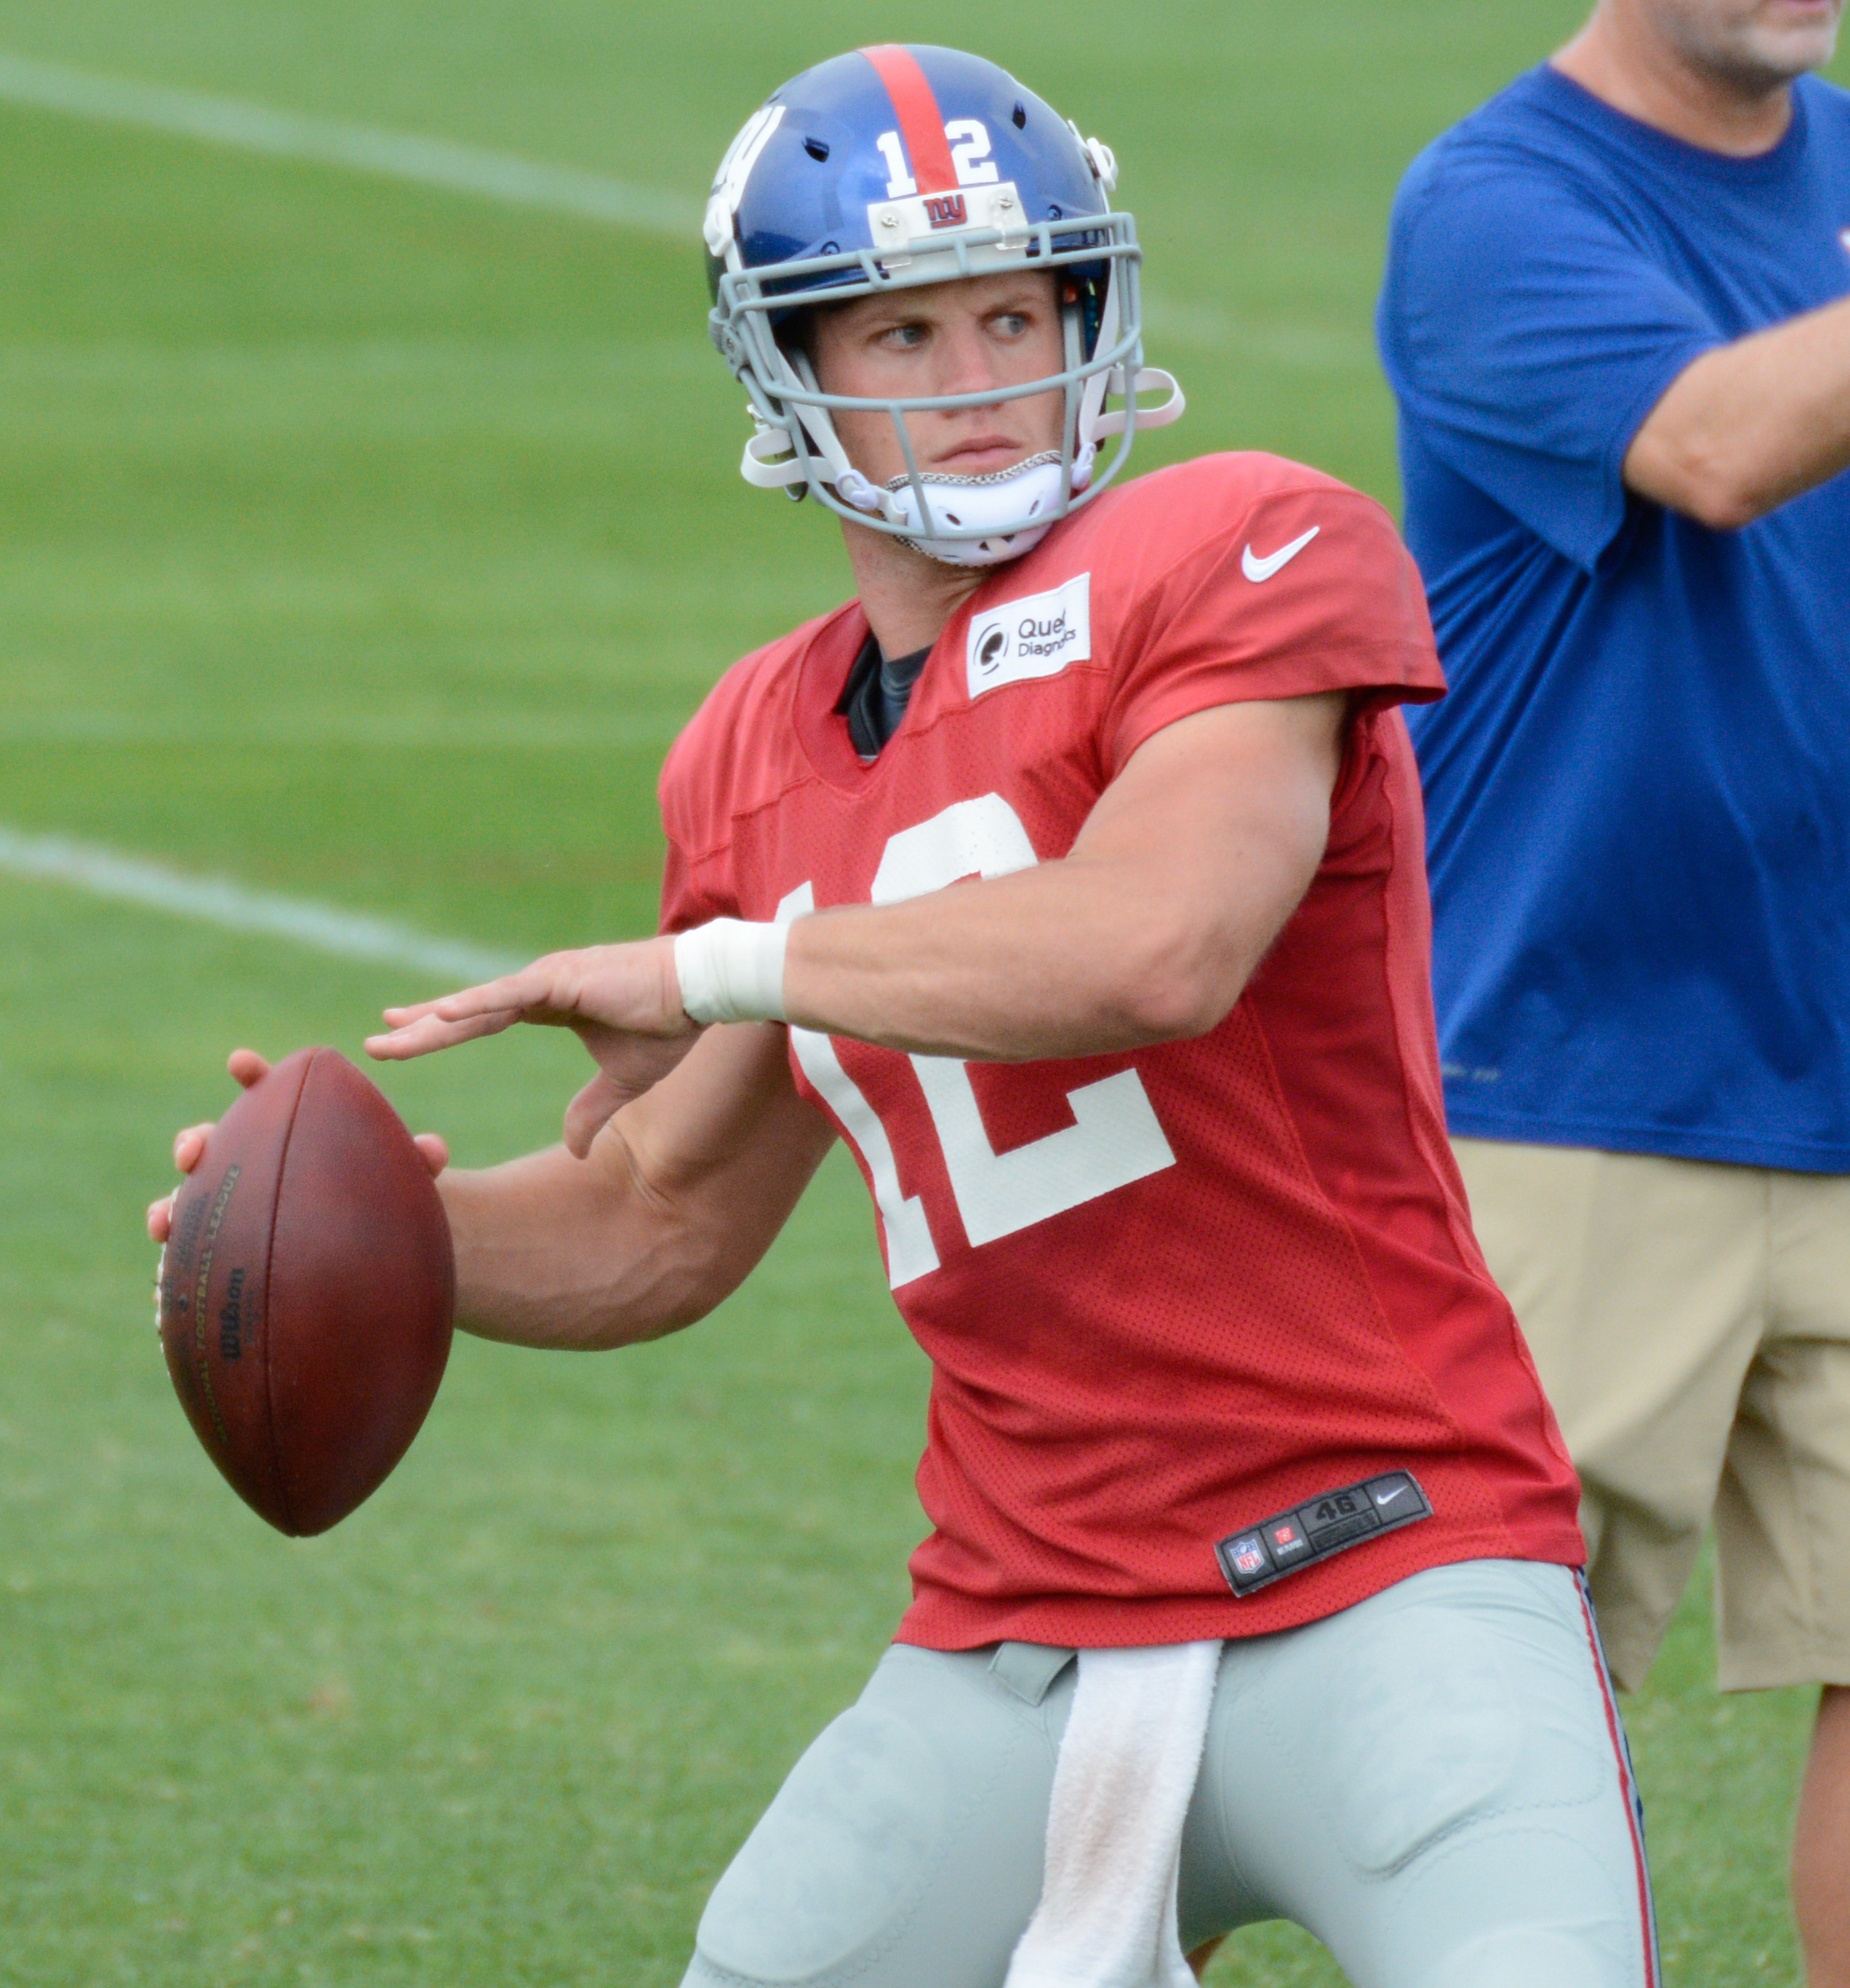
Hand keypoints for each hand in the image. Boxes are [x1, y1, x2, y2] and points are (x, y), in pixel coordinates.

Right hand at [146, 1048, 448, 1242]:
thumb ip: (414, 1161)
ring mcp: (230, 1206)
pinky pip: (189, 1255)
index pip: (267, 1096)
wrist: (362, 1256)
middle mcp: (251, 1164)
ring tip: (164, 1222)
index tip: (240, 1061)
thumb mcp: (400, 1181)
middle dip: (193, 1142)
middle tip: (193, 1153)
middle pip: (211, 1144)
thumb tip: (434, 1149)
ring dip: (169, 1206)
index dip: (252, 1077)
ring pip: (188, 1201)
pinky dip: (174, 1268)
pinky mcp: (220, 1249)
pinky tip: (167, 1286)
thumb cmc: (377, 1202)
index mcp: (291, 1133)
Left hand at [364, 938, 702, 1157]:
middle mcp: (540, 986)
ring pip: (478, 1004)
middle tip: (375, 1041)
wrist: (701, 992)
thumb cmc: (667, 1026)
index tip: (401, 1034)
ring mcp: (548, 979)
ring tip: (390, 1032)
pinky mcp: (563, 979)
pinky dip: (474, 1003)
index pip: (483, 1018)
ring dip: (433, 1021)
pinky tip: (441, 1014)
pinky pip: (509, 995)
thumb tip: (574, 1149)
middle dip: (420, 1028)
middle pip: (468, 1012)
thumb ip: (592, 1111)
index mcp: (551, 1004)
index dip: (441, 1029)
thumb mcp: (623, 1081)